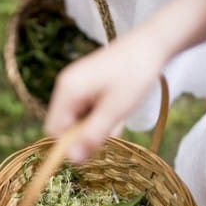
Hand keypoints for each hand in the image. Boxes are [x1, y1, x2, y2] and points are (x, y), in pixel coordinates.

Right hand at [44, 25, 165, 161]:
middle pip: (64, 125)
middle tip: (111, 129)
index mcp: (67, 91)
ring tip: (118, 116)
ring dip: (95, 126)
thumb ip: (92, 136)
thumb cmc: (135, 75)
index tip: (96, 145)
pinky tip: (116, 109)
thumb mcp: (115, 110)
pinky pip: (84, 109)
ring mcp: (74, 84)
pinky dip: (99, 115)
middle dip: (85, 134)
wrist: (152, 44)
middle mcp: (65, 87)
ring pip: (76, 119)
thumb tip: (72, 161)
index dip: (71, 144)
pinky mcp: (85, 83)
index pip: (53, 130)